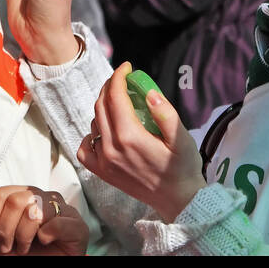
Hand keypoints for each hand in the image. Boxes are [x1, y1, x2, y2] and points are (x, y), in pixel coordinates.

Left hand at [0, 186, 88, 254]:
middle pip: (16, 200)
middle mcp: (43, 198)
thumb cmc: (24, 257)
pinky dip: (47, 234)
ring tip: (24, 248)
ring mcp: (62, 209)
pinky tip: (45, 241)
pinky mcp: (77, 225)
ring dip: (23, 235)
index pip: (1, 193)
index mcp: (24, 197)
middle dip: (5, 229)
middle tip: (7, 247)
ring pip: (35, 209)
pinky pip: (59, 222)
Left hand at [76, 62, 206, 221]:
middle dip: (110, 86)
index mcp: (130, 137)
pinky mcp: (102, 172)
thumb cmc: (183, 167)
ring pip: (94, 123)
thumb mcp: (182, 138)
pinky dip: (91, 134)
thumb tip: (149, 92)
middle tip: (123, 79)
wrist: (178, 200)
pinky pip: (85, 147)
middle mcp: (111, 149)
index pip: (115, 97)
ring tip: (121, 103)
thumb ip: (165, 113)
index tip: (126, 67)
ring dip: (104, 107)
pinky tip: (105, 130)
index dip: (118, 77)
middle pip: (101, 106)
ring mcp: (104, 162)